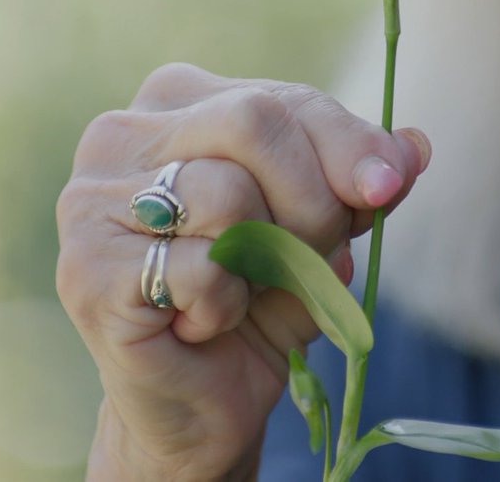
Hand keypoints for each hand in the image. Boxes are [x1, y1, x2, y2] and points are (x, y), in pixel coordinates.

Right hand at [56, 64, 428, 479]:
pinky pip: (199, 268)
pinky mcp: (86, 270)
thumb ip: (358, 184)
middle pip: (254, 122)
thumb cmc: (258, 301)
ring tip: (243, 293)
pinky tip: (201, 324)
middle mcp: (120, 135)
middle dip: (311, 200)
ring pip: (228, 193)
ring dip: (267, 262)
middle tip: (310, 257)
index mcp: (178, 103)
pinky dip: (226, 307)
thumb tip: (414, 146)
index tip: (387, 188)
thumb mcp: (322, 232)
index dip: (347, 143)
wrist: (202, 401)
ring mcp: (91, 200)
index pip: (282, 97)